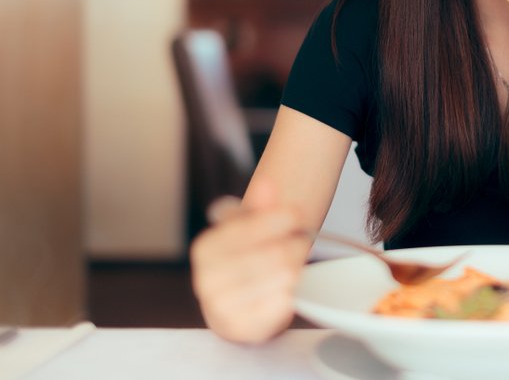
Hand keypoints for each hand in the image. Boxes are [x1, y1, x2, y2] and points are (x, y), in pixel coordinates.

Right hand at [190, 178, 310, 342]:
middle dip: (294, 244)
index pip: (248, 227)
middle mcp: (206, 280)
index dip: (280, 218)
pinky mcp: (242, 328)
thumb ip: (259, 206)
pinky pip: (282, 304)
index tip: (297, 214)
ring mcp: (221, 308)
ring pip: (282, 276)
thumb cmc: (243, 263)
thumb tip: (267, 183)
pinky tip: (288, 287)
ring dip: (297, 267)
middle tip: (302, 242)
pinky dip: (291, 292)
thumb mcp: (248, 229)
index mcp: (205, 249)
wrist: (235, 309)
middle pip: (273, 253)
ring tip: (297, 264)